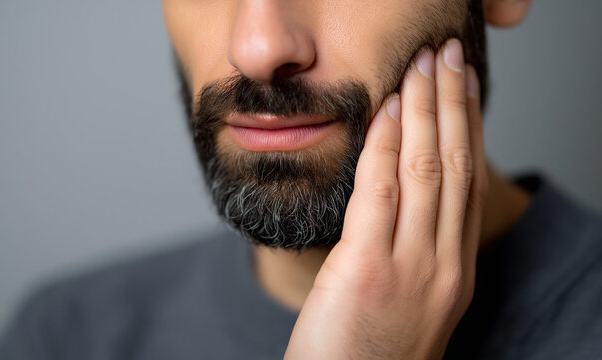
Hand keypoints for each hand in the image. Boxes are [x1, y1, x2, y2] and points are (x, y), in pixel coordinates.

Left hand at [284, 39, 487, 359]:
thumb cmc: (368, 355)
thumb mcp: (406, 302)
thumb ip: (410, 253)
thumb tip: (394, 199)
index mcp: (452, 272)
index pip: (467, 184)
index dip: (468, 129)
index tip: (463, 90)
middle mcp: (443, 266)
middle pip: (456, 166)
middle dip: (454, 103)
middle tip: (450, 56)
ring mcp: (411, 269)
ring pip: (428, 171)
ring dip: (426, 109)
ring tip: (423, 64)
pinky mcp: (368, 271)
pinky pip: (381, 192)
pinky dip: (387, 145)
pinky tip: (388, 109)